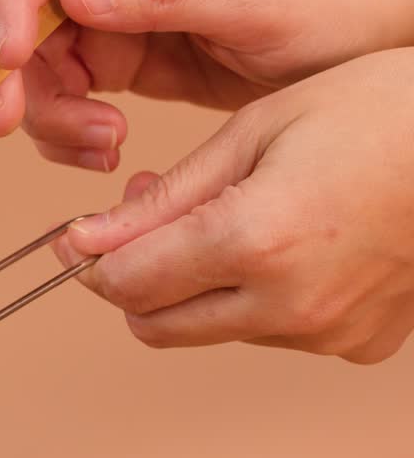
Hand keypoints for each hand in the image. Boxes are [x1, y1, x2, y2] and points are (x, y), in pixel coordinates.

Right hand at [0, 0, 413, 171]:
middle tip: (7, 122)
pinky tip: (105, 149)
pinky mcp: (127, 62)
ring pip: (37, 66)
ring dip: (46, 114)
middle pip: (22, 13)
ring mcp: (119, 19)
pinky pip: (68, 97)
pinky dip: (69, 133)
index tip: (13, 61)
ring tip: (102, 146)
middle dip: (7, 71)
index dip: (13, 5)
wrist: (385, 39)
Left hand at [49, 48, 413, 363]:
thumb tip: (85, 242)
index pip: (126, 286)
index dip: (92, 260)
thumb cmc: (377, 112)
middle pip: (155, 325)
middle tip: (146, 221)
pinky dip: (254, 298)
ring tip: (227, 217)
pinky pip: (270, 334)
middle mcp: (290, 305)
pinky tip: (282, 244)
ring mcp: (328, 333)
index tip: (80, 234)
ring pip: (209, 330)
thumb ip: (162, 198)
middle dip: (134, 279)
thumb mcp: (253, 131)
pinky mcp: (358, 344)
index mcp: (255, 242)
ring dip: (195, 287)